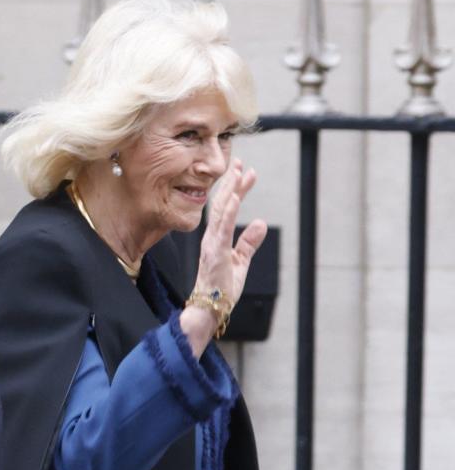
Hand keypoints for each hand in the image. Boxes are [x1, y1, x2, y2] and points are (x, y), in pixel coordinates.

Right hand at [194, 159, 266, 307]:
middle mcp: (211, 236)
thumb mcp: (241, 261)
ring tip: (238, 171)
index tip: (245, 172)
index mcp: (216, 238)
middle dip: (231, 182)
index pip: (227, 208)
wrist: (209, 307)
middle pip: (223, 204)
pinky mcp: (216, 251)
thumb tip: (260, 223)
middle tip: (239, 162)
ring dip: (230, 190)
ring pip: (222, 211)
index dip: (236, 189)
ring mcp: (212, 243)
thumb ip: (249, 242)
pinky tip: (235, 197)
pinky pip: (223, 228)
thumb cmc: (221, 287)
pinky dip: (229, 211)